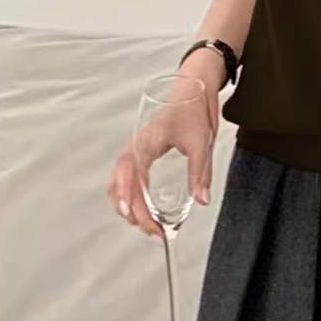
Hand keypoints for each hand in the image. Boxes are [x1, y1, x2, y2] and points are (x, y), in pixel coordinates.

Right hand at [105, 53, 221, 237]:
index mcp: (146, 142)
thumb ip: (200, 172)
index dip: (132, 201)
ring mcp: (135, 150)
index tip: (143, 221)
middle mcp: (135, 147)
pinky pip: (126, 178)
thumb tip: (202, 201)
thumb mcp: (202, 141)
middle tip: (154, 232)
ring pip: (119, 183)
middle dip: (132, 211)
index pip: (132, 176)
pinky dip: (129, 196)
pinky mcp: (140, 153)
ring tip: (147, 226)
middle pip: (120, 184)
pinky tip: (142, 210)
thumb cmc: (193, 109)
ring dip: (128, 206)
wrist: (191, 88)